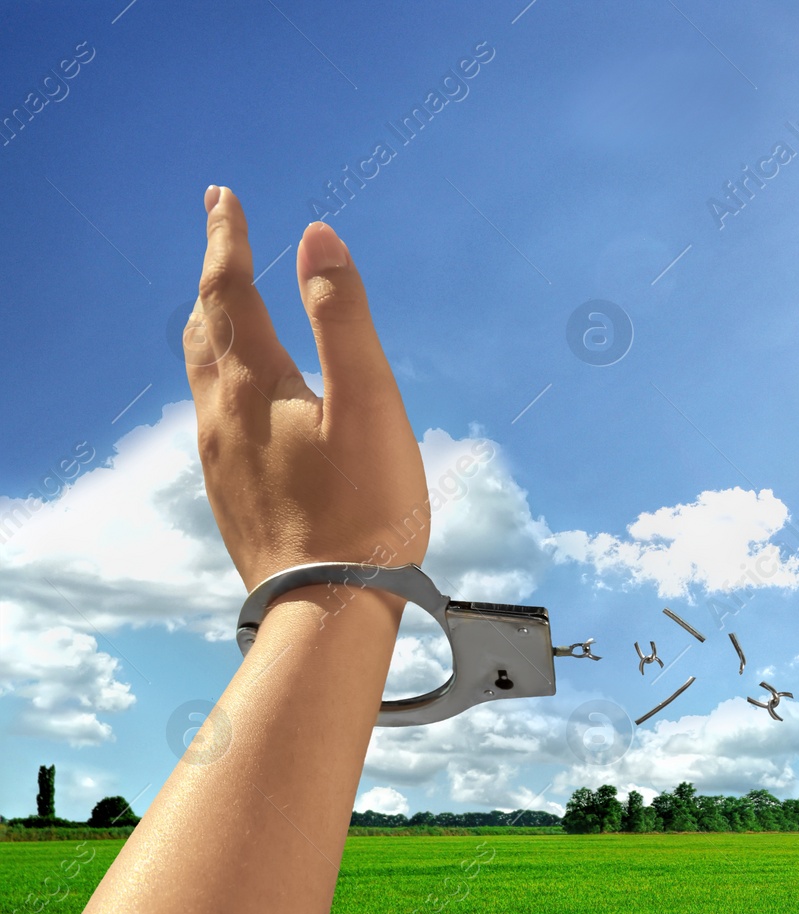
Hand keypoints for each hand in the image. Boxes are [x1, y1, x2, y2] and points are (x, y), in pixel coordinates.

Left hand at [183, 186, 427, 592]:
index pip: (230, 289)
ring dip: (213, 328)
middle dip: (214, 277)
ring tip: (226, 308)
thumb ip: (342, 316)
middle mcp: (223, 416)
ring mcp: (221, 460)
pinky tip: (245, 400)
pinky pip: (216, 419)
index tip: (223, 197)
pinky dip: (225, 381)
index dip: (227, 238)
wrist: (328, 608)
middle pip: (205, 329)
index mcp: (256, 384)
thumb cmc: (364, 507)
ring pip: (204, 376)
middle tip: (222, 237)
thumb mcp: (369, 402)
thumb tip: (315, 236)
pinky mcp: (232, 497)